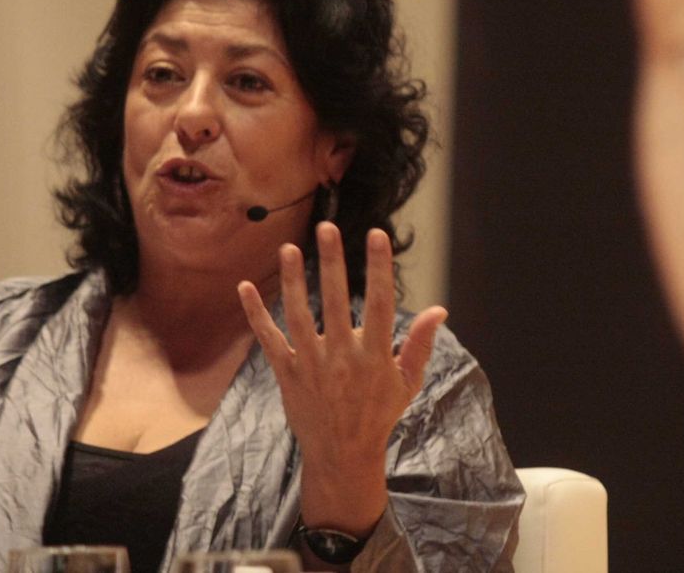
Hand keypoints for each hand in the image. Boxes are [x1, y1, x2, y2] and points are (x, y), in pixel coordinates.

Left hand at [238, 221, 446, 536]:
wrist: (342, 455)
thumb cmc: (379, 414)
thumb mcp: (407, 382)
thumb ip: (419, 344)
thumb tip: (439, 309)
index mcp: (374, 356)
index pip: (379, 302)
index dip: (378, 267)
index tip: (377, 235)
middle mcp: (341, 357)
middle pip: (335, 300)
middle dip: (331, 262)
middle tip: (326, 227)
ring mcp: (310, 365)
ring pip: (298, 315)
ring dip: (292, 281)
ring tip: (289, 248)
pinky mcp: (287, 374)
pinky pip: (268, 339)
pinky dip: (255, 314)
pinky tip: (245, 287)